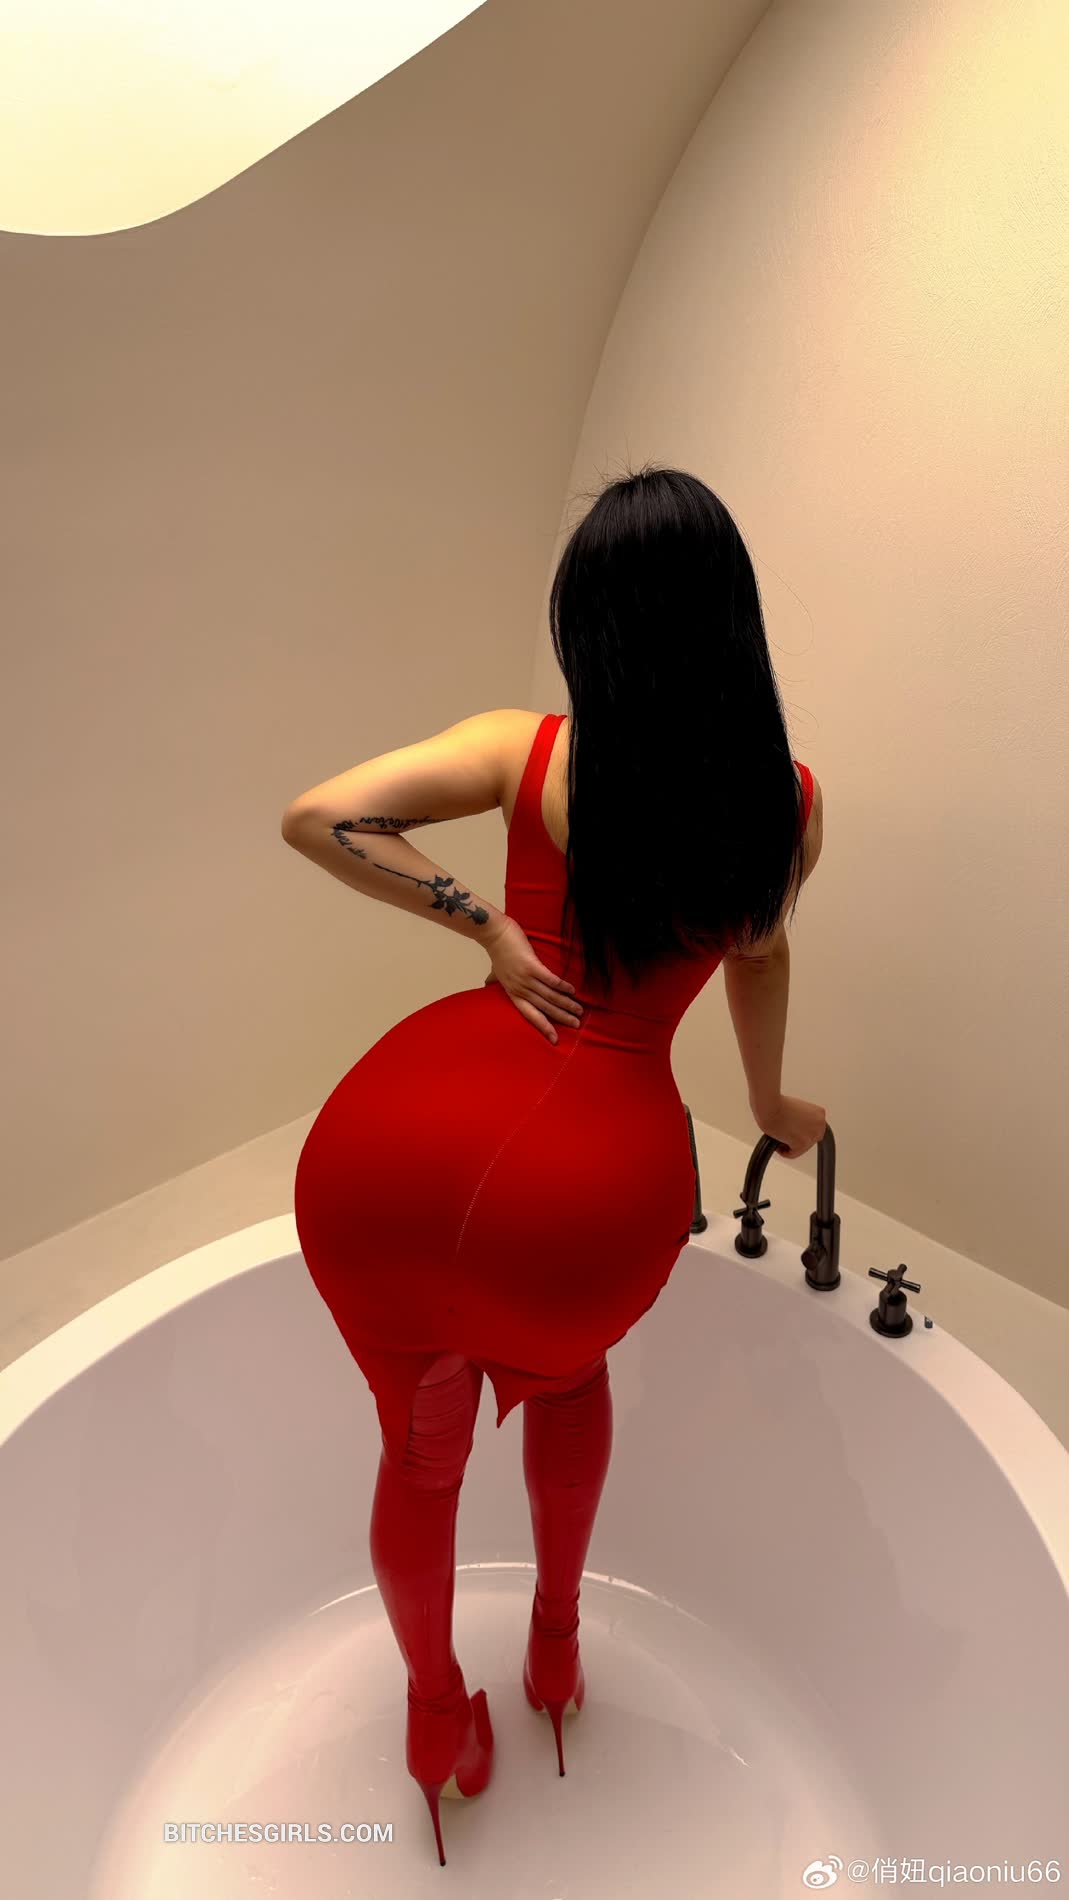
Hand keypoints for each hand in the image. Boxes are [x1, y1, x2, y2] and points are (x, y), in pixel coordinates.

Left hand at [483, 915, 581, 1044]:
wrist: (494, 934)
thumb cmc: (497, 952)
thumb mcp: (496, 972)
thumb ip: (494, 981)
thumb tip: (487, 984)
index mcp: (513, 993)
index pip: (530, 1015)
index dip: (543, 1027)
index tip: (555, 1039)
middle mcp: (520, 989)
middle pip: (544, 1008)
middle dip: (561, 1017)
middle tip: (576, 1025)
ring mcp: (525, 978)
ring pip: (549, 995)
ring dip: (566, 1003)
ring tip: (579, 1010)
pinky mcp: (531, 965)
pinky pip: (549, 979)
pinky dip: (561, 986)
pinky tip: (572, 991)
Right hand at [752, 1091, 826, 1159]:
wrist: (770, 1106)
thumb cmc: (778, 1104)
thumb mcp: (798, 1108)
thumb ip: (803, 1119)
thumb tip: (799, 1129)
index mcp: (820, 1114)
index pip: (813, 1130)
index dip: (799, 1130)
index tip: (790, 1127)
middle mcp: (820, 1125)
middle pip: (809, 1140)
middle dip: (795, 1138)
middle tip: (784, 1131)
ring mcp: (812, 1135)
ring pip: (801, 1148)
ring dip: (789, 1144)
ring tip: (779, 1134)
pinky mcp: (802, 1144)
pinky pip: (792, 1154)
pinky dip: (782, 1151)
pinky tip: (777, 1139)